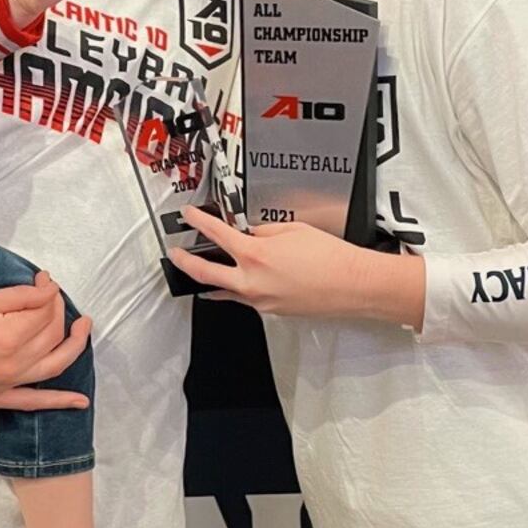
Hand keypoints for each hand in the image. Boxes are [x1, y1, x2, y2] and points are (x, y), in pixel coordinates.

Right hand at [0, 272, 91, 409]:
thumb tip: (49, 290)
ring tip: (83, 327)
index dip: (49, 292)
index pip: (45, 312)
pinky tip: (80, 401)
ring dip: (74, 345)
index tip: (44, 280)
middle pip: (51, 334)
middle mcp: (13, 364)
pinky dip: (60, 402)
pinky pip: (35, 402)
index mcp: (8, 336)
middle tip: (50, 296)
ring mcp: (6, 385)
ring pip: (54, 365)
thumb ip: (19, 296)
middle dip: (57, 311)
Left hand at [169, 206, 385, 317]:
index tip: (188, 216)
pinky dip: (234, 289)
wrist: (352, 285)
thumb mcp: (293, 230)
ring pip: (223, 290)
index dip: (197, 222)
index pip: (216, 234)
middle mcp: (251, 281)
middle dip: (185, 262)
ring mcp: (259, 300)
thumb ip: (264, 231)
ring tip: (200, 271)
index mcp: (255, 254)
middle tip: (175, 254)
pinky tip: (234, 284)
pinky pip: (243, 299)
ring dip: (209, 280)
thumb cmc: (330, 257)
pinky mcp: (270, 311)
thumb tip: (249, 234)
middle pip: (204, 272)